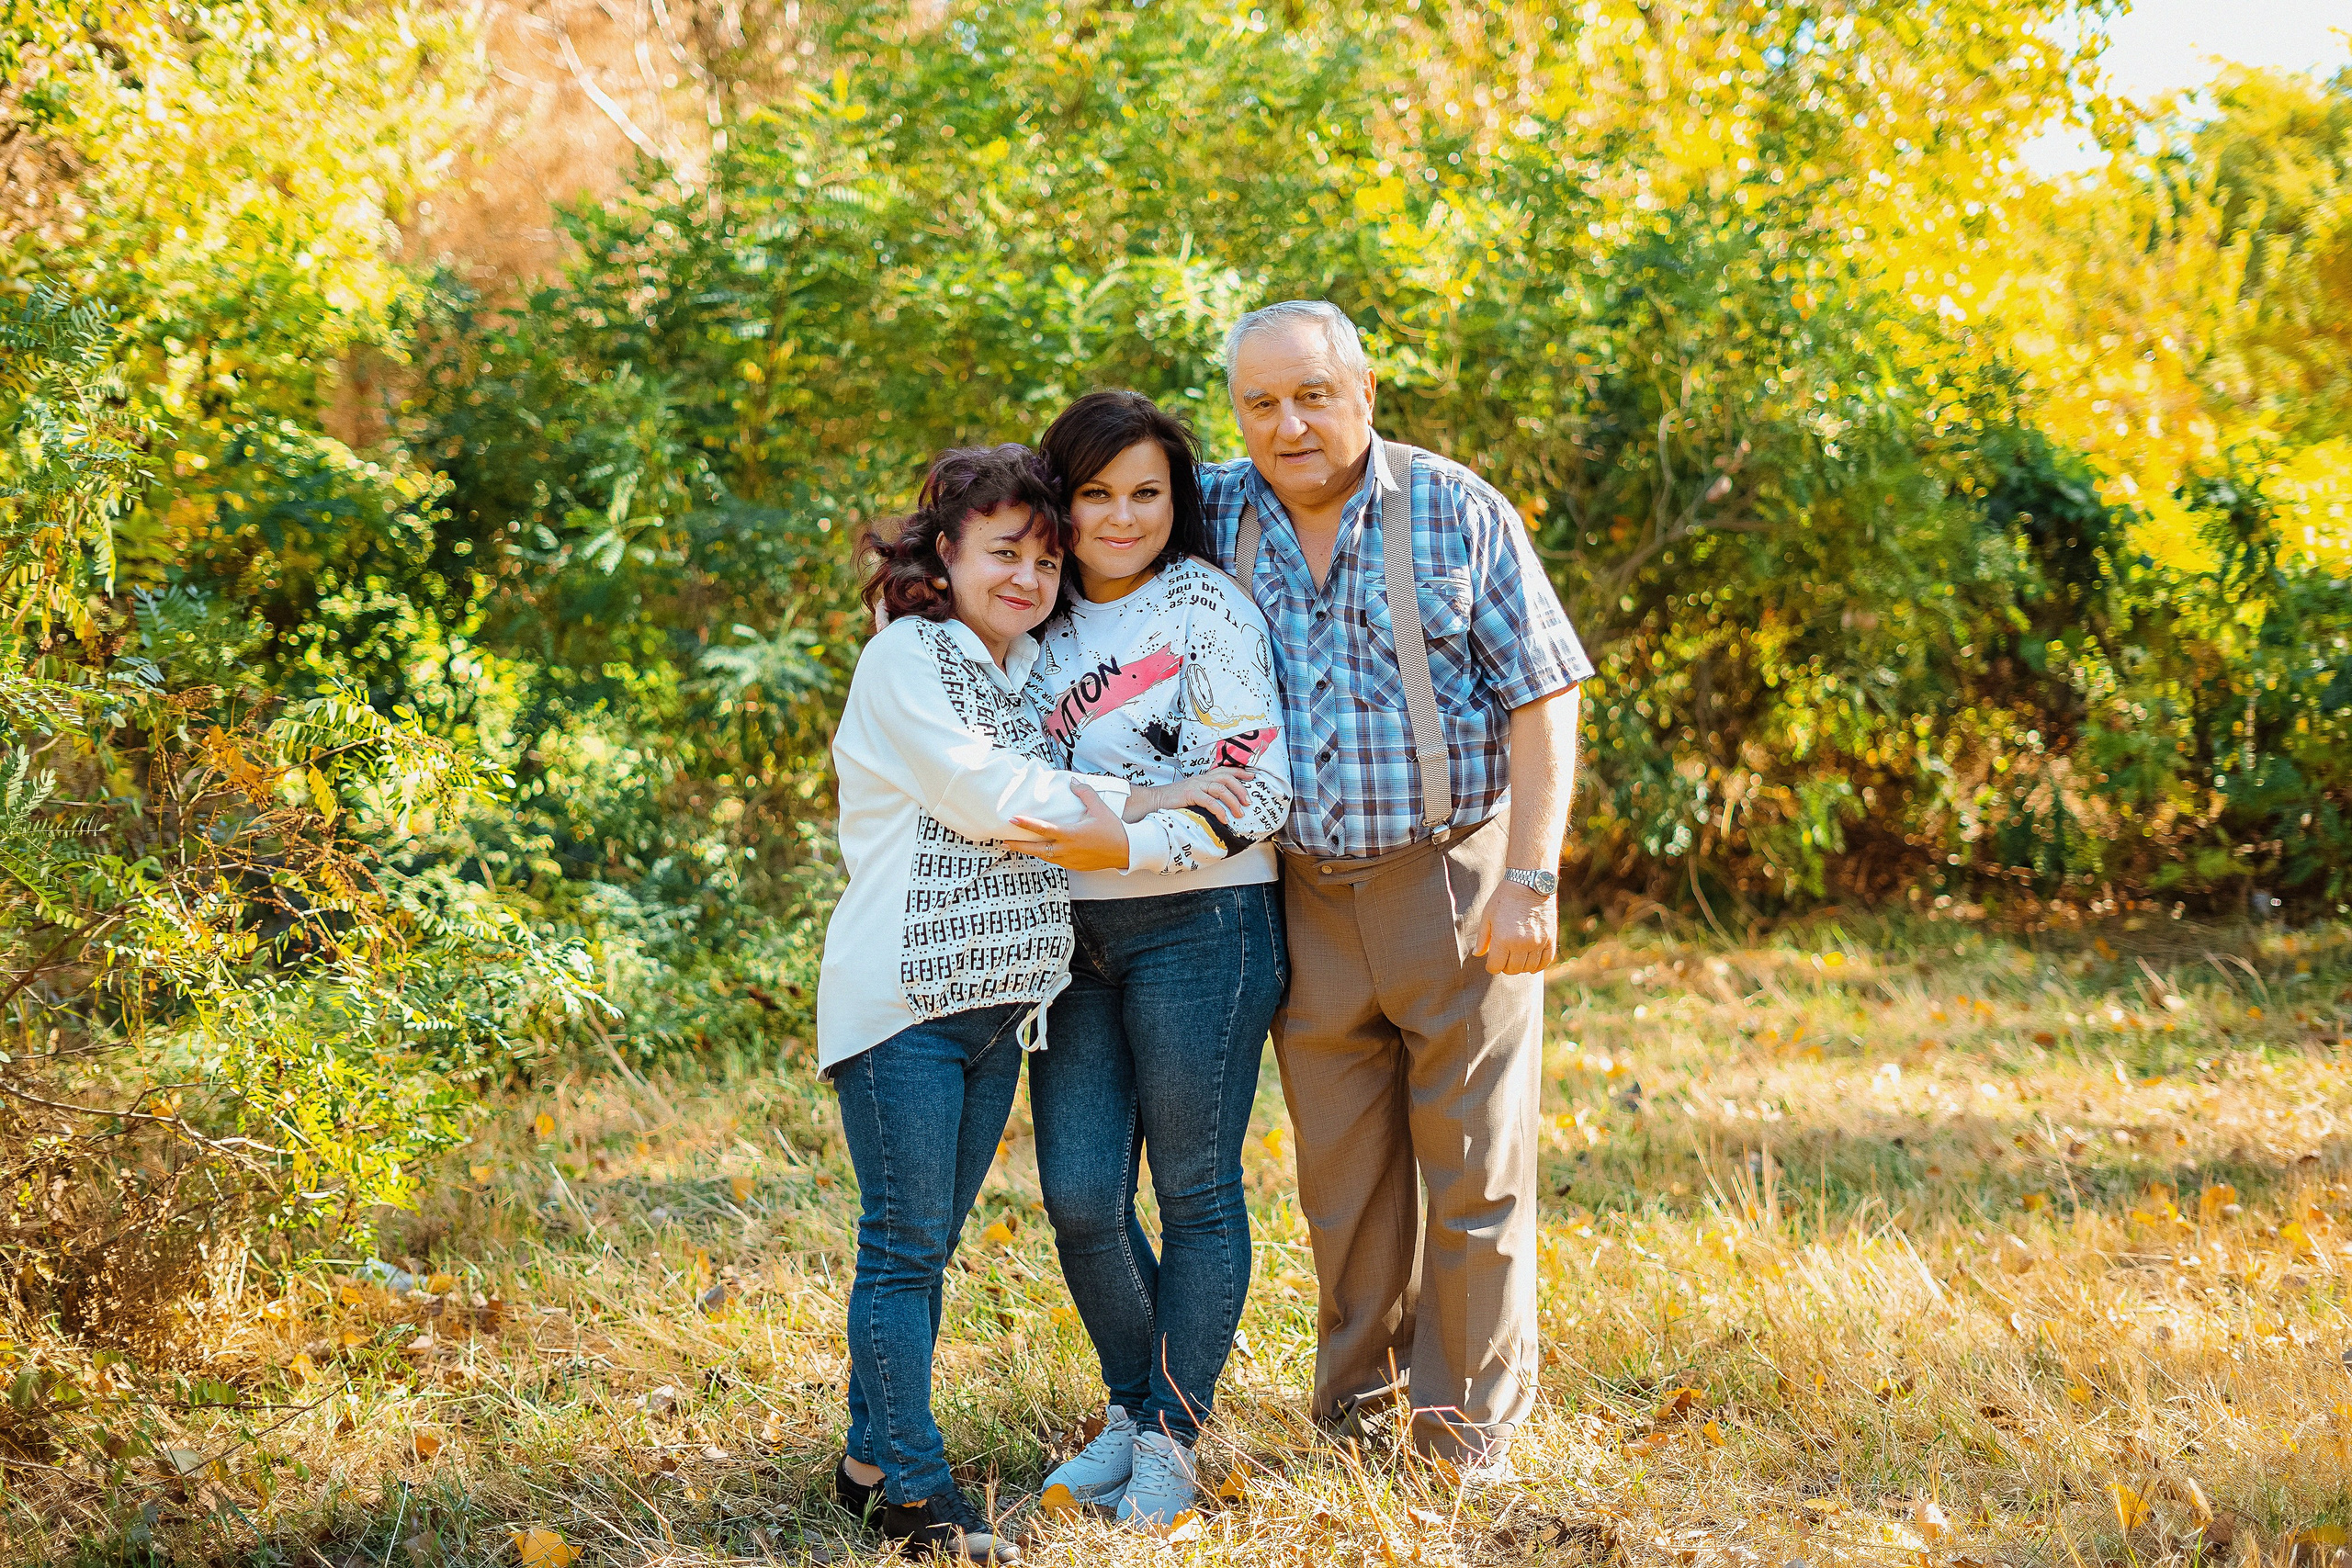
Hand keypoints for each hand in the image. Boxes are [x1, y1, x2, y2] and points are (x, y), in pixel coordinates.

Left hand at [1005, 783, 1131, 871]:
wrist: (1127, 851)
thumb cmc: (1113, 830)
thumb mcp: (1100, 808)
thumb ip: (1085, 793)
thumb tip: (1073, 782)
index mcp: (1071, 834)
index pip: (1043, 828)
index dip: (1026, 824)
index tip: (1013, 819)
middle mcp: (1067, 850)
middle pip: (1037, 849)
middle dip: (1019, 845)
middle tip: (1004, 841)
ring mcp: (1070, 860)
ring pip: (1045, 857)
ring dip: (1031, 851)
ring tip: (1018, 846)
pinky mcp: (1075, 866)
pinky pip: (1056, 861)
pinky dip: (1046, 856)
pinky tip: (1042, 851)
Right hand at [1123, 766, 1254, 824]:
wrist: (1153, 802)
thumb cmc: (1172, 802)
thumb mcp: (1192, 797)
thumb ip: (1205, 797)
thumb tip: (1221, 808)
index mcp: (1202, 778)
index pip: (1225, 771)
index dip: (1240, 772)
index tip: (1253, 777)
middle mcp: (1201, 779)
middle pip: (1227, 778)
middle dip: (1241, 789)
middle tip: (1248, 802)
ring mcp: (1195, 785)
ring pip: (1221, 789)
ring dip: (1233, 801)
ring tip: (1239, 813)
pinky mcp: (1190, 793)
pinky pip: (1209, 800)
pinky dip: (1219, 810)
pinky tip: (1224, 819)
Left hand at [1473, 880, 1556, 974]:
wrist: (1529, 882)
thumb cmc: (1505, 898)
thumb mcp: (1488, 915)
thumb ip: (1483, 938)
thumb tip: (1477, 954)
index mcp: (1503, 938)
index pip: (1496, 967)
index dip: (1491, 966)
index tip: (1491, 963)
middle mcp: (1521, 943)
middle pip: (1513, 969)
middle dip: (1505, 967)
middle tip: (1504, 959)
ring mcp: (1538, 942)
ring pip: (1529, 968)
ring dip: (1521, 966)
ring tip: (1517, 958)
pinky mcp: (1551, 938)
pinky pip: (1546, 961)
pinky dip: (1538, 965)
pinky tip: (1532, 960)